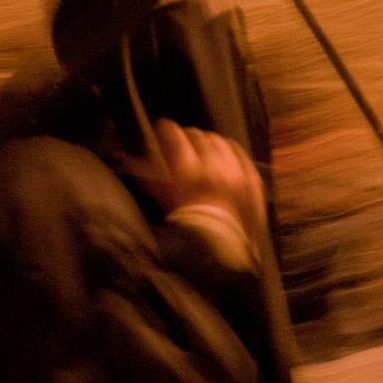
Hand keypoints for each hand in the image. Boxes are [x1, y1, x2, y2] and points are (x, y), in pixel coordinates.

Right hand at [116, 118, 266, 243]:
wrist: (219, 253)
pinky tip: (226, 157)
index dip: (165, 130)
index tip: (161, 129)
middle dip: (188, 137)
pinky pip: (242, 156)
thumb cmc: (186, 230)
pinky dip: (232, 154)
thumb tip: (131, 159)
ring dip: (210, 143)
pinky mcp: (252, 181)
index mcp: (187, 171)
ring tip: (204, 150)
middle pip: (198, 136)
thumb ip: (149, 178)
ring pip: (221, 142)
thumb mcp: (163, 203)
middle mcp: (213, 167)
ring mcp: (236, 173)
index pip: (174, 135)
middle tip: (183, 144)